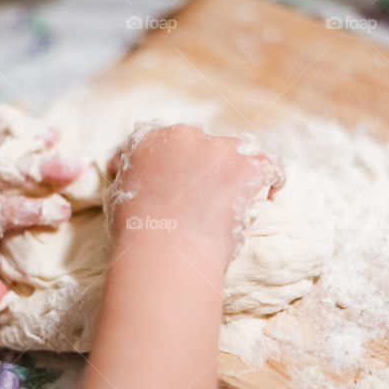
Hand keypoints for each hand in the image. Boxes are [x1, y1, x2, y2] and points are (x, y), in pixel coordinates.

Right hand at [107, 123, 282, 265]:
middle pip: (201, 145)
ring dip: (236, 171)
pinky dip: (272, 179)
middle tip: (205, 199)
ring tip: (234, 200)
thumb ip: (128, 177)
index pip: (161, 141)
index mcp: (147, 140)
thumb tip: (120, 168)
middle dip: (205, 166)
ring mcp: (218, 149)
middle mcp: (183, 135)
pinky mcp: (247, 167)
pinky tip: (269, 194)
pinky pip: (270, 166)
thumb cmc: (136, 235)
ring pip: (237, 151)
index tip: (173, 182)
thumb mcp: (117, 198)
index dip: (170, 162)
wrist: (165, 252)